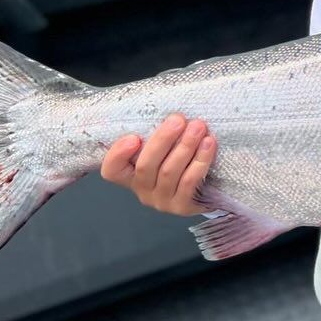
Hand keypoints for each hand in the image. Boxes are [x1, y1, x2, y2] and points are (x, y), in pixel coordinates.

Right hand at [100, 114, 216, 215]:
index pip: (112, 170)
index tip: (134, 137)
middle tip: (178, 120)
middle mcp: (143, 190)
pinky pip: (189, 182)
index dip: (117, 155)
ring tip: (198, 127)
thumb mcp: (164, 147)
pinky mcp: (182, 207)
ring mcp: (162, 200)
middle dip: (163, 140)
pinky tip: (209, 144)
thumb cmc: (180, 158)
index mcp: (131, 174)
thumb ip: (157, 135)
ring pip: (169, 172)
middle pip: (145, 166)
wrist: (207, 186)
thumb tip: (168, 113)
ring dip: (185, 146)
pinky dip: (199, 161)